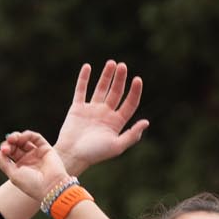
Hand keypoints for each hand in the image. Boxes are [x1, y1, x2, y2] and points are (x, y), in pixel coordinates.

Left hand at [0, 130, 70, 205]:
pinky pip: (35, 137)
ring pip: (22, 140)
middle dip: (7, 144)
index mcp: (19, 169)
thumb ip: (3, 163)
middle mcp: (27, 160)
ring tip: (12, 140)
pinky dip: (27, 135)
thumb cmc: (31, 185)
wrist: (51, 187)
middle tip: (5, 149)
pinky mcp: (45, 148)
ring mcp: (36, 154)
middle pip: (13, 146)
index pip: (5, 157)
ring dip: (15, 137)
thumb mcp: (13, 175)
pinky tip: (21, 138)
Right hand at [54, 59, 147, 174]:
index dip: (134, 92)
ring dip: (106, 76)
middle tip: (122, 66)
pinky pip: (81, 90)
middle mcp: (105, 114)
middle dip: (120, 79)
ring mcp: (91, 110)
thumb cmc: (95, 154)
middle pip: (116, 93)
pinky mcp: (77, 108)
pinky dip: (83, 78)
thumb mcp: (116, 146)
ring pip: (101, 88)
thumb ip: (131, 135)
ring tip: (112, 63)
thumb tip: (146, 122)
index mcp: (116, 123)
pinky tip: (88, 67)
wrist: (72, 155)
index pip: (129, 104)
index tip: (137, 79)